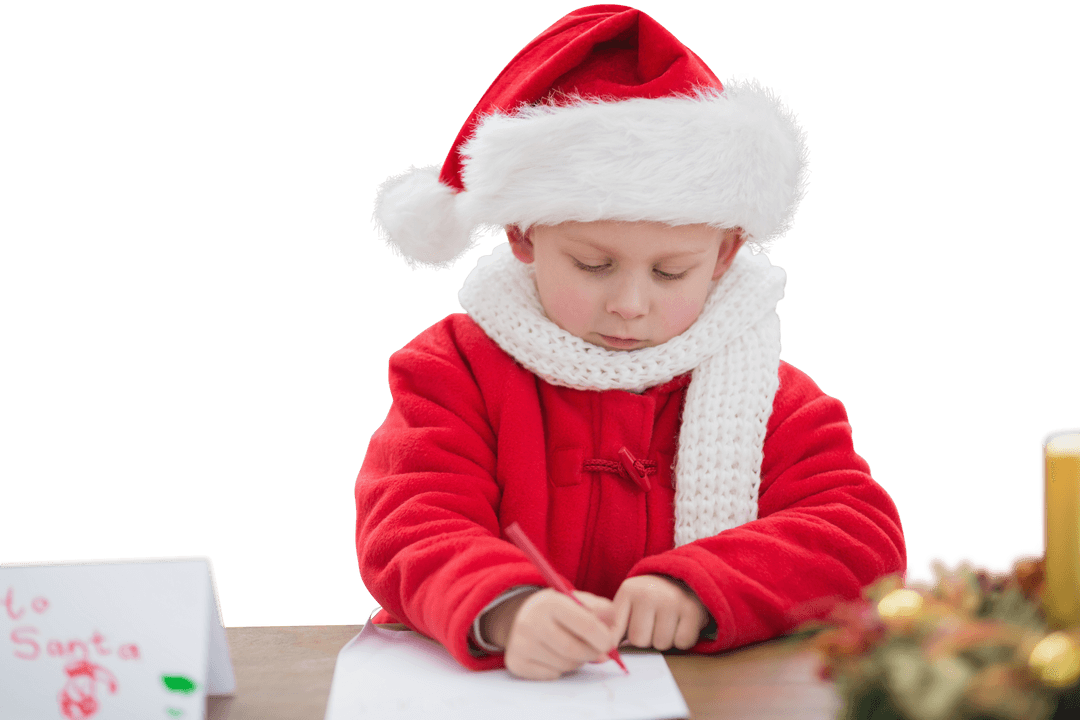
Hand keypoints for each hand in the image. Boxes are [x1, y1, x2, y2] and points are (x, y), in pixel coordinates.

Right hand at [487, 588, 617, 680]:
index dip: (605, 638)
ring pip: (565, 665)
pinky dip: (560, 669)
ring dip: (577, 661)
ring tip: (574, 649)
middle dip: (593, 653)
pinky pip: (551, 674)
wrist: (521, 614)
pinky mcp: (516, 662)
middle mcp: (532, 622)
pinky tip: (556, 655)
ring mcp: (521, 644)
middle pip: (576, 650)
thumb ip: (601, 610)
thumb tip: (614, 632)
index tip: (610, 643)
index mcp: (551, 602)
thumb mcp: (577, 599)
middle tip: (597, 651)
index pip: (587, 626)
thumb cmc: (557, 609)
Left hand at [611, 575, 708, 650]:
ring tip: (667, 623)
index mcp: (628, 591)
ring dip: (664, 640)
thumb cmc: (651, 600)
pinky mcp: (692, 610)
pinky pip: (683, 643)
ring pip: (661, 644)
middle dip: (646, 639)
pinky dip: (682, 640)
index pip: (615, 632)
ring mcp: (671, 600)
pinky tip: (681, 624)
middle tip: (653, 624)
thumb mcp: (629, 603)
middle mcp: (648, 593)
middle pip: (639, 641)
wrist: (683, 579)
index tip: (622, 640)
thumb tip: (606, 650)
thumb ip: (616, 624)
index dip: (619, 641)